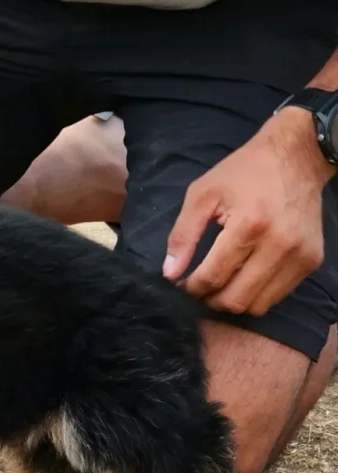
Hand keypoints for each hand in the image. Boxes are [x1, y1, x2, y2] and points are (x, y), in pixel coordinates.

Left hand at [163, 107, 334, 316]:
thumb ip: (182, 235)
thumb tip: (170, 273)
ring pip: (258, 306)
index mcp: (250, 225)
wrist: (296, 157)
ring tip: (218, 285)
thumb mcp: (202, 195)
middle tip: (197, 290)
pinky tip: (241, 278)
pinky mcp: (311, 261)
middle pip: (236, 300)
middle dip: (210, 300)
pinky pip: (277, 296)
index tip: (181, 285)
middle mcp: (279, 245)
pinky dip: (254, 295)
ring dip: (232, 302)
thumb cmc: (243, 173)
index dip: (191, 288)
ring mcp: (300, 256)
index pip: (214, 277)